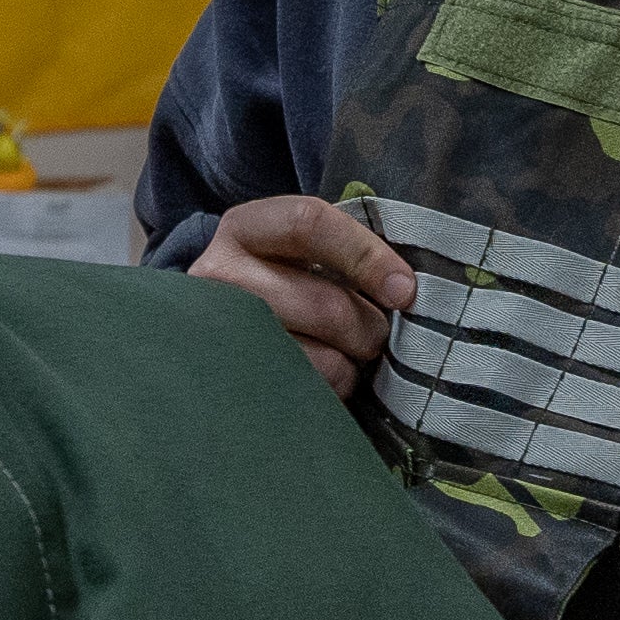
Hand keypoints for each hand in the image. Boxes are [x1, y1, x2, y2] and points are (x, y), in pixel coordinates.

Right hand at [187, 194, 412, 398]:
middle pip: (328, 306)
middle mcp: (221, 277)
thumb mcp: (296, 252)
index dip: (366, 255)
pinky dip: (332, 389)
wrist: (216, 335)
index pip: (308, 224)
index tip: (403, 291)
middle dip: (369, 328)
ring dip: (351, 363)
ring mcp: (224, 336)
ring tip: (342, 355)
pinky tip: (320, 378)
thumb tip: (404, 289)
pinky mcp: (236, 383)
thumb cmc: (278, 284)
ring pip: (325, 358)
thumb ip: (341, 252)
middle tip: (373, 335)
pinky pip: (312, 394)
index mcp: (244, 230)